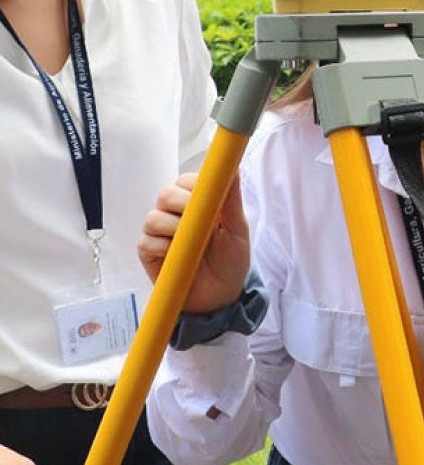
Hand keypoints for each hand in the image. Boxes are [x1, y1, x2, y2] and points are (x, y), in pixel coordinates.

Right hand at [138, 172, 249, 313]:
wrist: (221, 297)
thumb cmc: (230, 260)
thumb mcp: (237, 228)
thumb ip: (232, 198)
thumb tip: (233, 167)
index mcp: (196, 203)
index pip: (186, 181)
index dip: (193, 185)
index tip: (207, 196)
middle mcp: (175, 214)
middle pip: (165, 194)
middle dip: (181, 204)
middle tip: (199, 221)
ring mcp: (161, 233)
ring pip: (152, 217)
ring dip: (172, 228)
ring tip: (190, 243)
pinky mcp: (149, 253)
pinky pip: (145, 242)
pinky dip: (161, 247)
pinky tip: (176, 256)